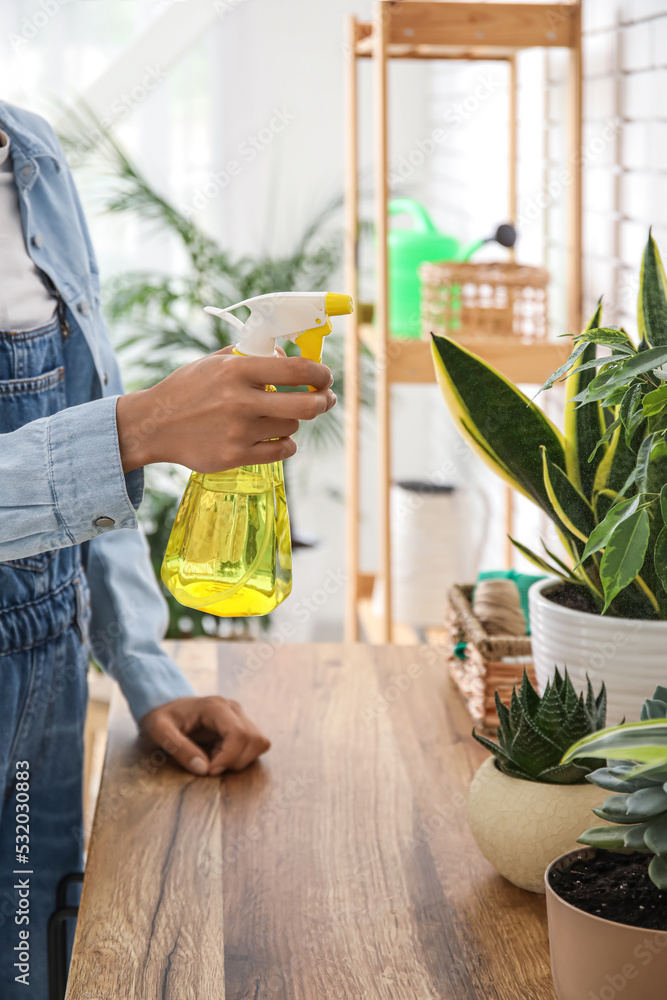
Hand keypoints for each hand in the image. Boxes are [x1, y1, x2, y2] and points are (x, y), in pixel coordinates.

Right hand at [116, 347, 335, 472]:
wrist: (154, 425)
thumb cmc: (187, 390)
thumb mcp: (213, 362)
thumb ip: (249, 356)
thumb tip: (286, 355)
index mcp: (236, 370)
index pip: (296, 370)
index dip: (320, 373)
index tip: (326, 376)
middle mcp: (240, 401)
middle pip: (305, 405)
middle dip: (323, 401)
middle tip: (325, 400)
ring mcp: (239, 431)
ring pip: (292, 427)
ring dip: (293, 422)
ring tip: (280, 417)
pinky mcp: (236, 456)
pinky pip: (281, 451)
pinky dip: (286, 444)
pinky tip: (277, 438)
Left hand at [139, 695, 270, 775]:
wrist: (163, 707)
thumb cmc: (160, 718)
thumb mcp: (159, 731)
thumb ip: (179, 748)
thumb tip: (204, 769)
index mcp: (215, 706)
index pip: (239, 734)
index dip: (228, 758)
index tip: (208, 771)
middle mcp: (233, 708)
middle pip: (254, 740)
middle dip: (235, 761)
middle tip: (210, 768)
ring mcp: (240, 716)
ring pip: (259, 743)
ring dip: (240, 760)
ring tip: (215, 761)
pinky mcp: (242, 726)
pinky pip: (255, 745)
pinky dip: (241, 757)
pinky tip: (220, 756)